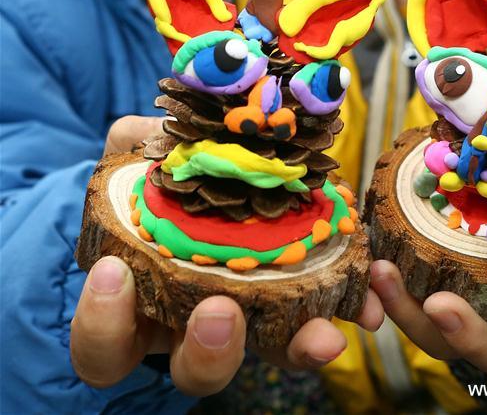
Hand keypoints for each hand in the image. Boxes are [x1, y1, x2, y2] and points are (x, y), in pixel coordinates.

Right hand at [71, 115, 384, 393]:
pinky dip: (344, 309)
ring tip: (320, 333)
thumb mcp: (140, 153)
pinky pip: (318, 317)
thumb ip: (135, 145)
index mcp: (139, 300)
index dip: (103, 322)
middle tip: (221, 312)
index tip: (114, 274)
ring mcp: (250, 314)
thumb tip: (145, 136)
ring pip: (266, 355)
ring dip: (293, 347)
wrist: (212, 166)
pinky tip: (365, 305)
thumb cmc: (160, 170)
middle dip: (209, 350)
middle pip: (192, 369)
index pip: (104, 342)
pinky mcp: (298, 294)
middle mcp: (192, 324)